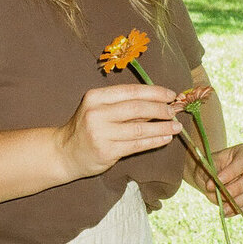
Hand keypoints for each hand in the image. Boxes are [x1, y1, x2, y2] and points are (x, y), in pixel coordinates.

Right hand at [57, 84, 181, 180]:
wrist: (65, 152)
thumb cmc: (87, 128)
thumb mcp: (100, 110)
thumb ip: (126, 106)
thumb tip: (160, 102)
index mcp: (95, 97)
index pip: (131, 91)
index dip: (154, 92)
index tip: (171, 95)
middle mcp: (96, 113)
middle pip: (137, 108)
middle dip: (160, 109)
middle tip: (175, 111)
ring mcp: (101, 133)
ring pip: (139, 128)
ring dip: (162, 127)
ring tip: (177, 126)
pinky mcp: (106, 151)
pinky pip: (137, 145)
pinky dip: (154, 141)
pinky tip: (166, 138)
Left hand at [191, 142, 242, 215]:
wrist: (213, 175)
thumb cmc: (211, 166)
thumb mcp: (207, 166)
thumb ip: (210, 174)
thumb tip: (214, 187)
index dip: (231, 172)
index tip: (217, 180)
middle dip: (236, 188)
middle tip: (222, 195)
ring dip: (237, 202)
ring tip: (222, 208)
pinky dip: (240, 209)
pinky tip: (227, 212)